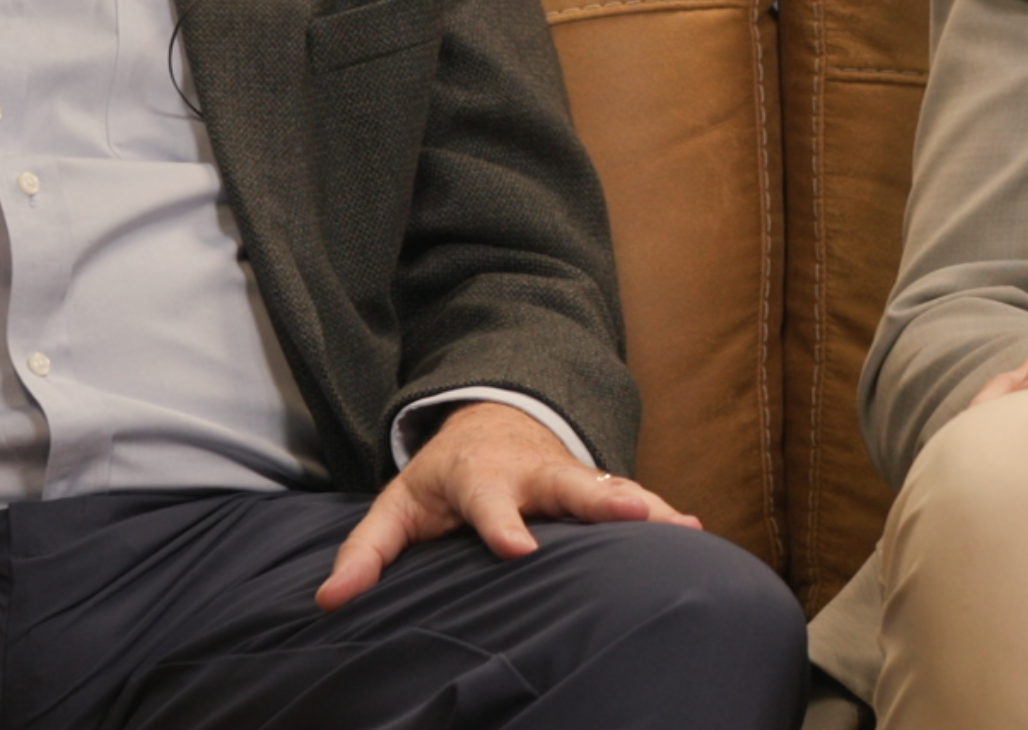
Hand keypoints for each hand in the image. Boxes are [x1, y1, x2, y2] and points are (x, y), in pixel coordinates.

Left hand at [316, 402, 696, 609]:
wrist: (490, 424)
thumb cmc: (441, 479)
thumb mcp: (396, 506)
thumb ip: (367, 552)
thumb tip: (329, 602)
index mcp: (480, 478)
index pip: (489, 503)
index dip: (503, 525)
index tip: (518, 549)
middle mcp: (532, 473)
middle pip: (567, 485)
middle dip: (600, 498)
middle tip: (633, 513)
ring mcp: (569, 478)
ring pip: (609, 489)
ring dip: (645, 505)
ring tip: (684, 525)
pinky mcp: (594, 488)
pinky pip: (631, 501)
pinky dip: (663, 514)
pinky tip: (698, 533)